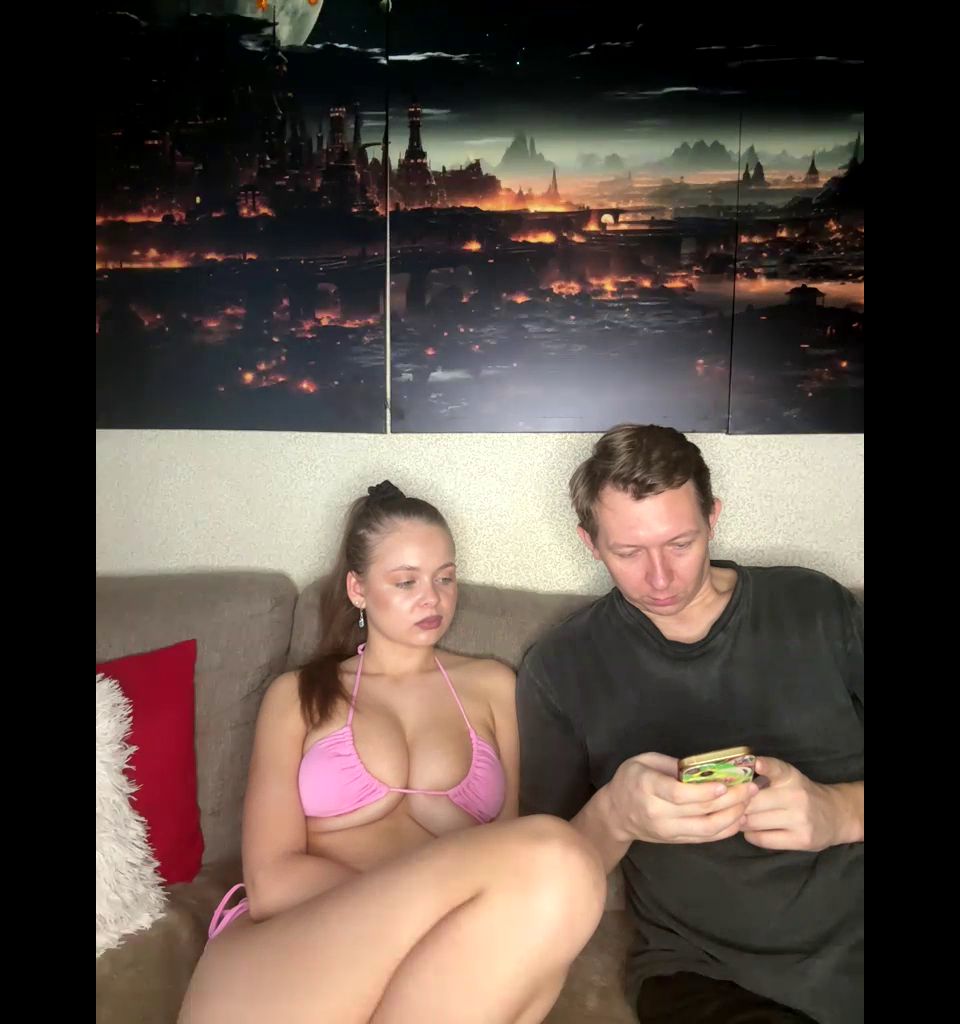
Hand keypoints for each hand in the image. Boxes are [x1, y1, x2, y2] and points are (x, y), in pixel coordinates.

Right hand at [604, 752, 758, 844]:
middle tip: (750, 787)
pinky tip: (738, 817)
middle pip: (699, 811)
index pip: (679, 794)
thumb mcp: (644, 760)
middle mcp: (657, 813)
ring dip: (732, 816)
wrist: (616, 814)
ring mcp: (668, 830)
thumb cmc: (631, 779)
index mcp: (647, 787)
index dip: (704, 791)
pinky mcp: (676, 841)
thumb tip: (706, 768)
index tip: (725, 784)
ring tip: (749, 801)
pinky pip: (705, 838)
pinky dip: (725, 829)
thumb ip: (672, 765)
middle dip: (730, 800)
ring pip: (706, 828)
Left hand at [741, 757, 862, 850]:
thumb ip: (764, 778)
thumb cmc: (800, 794)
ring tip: (740, 818)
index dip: (766, 766)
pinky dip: (751, 835)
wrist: (834, 815)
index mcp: (791, 777)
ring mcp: (800, 819)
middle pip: (754, 802)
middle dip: (737, 805)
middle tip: (729, 806)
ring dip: (742, 821)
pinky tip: (752, 831)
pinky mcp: (801, 840)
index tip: (755, 763)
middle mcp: (797, 796)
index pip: (777, 768)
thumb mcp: (787, 779)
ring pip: (755, 822)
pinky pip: (763, 839)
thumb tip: (731, 785)